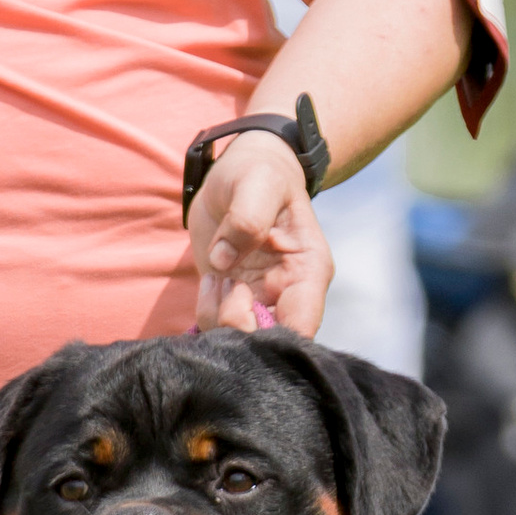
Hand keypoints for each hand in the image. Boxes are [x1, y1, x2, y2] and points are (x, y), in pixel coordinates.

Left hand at [188, 132, 333, 336]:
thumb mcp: (258, 181)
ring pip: (239, 340)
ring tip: (216, 273)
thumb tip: (224, 261)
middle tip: (224, 280)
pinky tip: (209, 280)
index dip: (271, 333)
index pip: (302, 327)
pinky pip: (217, 327)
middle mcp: (288, 295)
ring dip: (217, 314)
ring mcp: (261, 302)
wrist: (241, 172)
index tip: (242, 296)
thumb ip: (248, 216)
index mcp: (309, 271)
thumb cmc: (259, 173)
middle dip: (236, 322)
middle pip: (267, 341)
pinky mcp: (233, 301)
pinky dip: (206, 310)